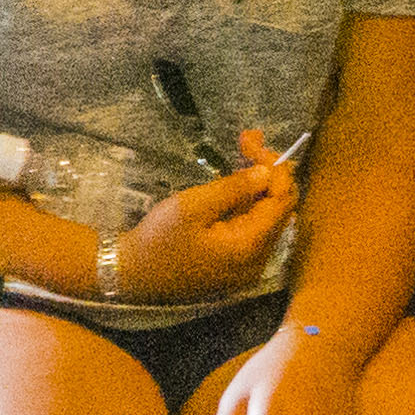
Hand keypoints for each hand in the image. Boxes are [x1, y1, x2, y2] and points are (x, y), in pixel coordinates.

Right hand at [116, 135, 296, 302]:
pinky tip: (238, 182)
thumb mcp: (192, 206)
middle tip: (247, 140)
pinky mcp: (236, 264)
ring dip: (260, 183)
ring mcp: (249, 264)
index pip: (282, 200)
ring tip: (244, 151)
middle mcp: (258, 259)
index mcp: (250, 246)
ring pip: (268, 216)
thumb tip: (267, 172)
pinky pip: (254, 228)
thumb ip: (233, 189)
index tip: (253, 141)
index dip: (275, 167)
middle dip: (270, 171)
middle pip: (280, 207)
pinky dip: (250, 202)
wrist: (132, 274)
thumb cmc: (158, 240)